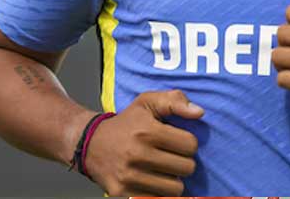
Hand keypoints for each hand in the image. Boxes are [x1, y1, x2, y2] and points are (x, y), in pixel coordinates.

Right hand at [83, 89, 202, 195]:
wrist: (90, 143)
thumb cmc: (126, 123)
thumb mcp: (147, 102)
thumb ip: (175, 101)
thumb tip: (199, 113)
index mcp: (147, 131)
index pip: (190, 145)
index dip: (188, 143)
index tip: (177, 142)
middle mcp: (138, 154)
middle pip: (186, 169)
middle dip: (183, 163)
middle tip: (171, 157)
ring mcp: (129, 176)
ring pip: (175, 189)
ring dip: (173, 180)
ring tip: (163, 170)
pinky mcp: (122, 193)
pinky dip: (159, 193)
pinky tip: (153, 182)